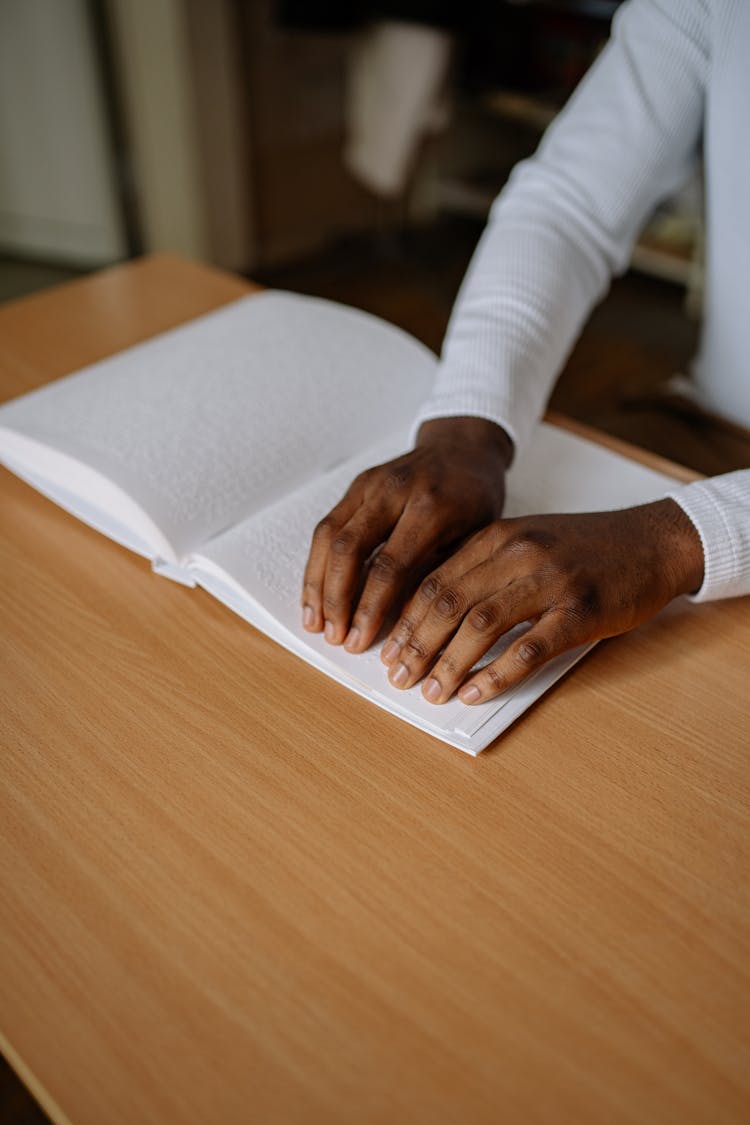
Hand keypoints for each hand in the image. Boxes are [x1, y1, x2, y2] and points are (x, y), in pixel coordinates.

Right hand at [301, 416, 512, 650]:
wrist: (464, 448)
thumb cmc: (475, 497)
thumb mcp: (472, 539)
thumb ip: (436, 576)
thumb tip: (403, 627)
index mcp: (431, 507)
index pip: (390, 566)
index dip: (369, 608)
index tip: (360, 641)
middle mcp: (394, 491)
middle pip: (348, 549)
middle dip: (335, 599)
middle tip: (334, 636)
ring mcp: (371, 484)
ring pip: (328, 536)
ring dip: (316, 584)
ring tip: (315, 622)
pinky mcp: (356, 485)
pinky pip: (327, 526)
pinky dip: (317, 563)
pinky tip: (315, 592)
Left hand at [380, 499, 704, 703]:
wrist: (653, 541)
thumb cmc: (587, 548)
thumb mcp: (527, 540)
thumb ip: (483, 566)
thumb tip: (435, 610)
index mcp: (498, 537)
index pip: (434, 579)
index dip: (405, 619)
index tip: (388, 649)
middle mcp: (517, 554)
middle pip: (448, 602)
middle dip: (416, 644)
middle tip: (399, 676)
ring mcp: (550, 581)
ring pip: (480, 626)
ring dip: (448, 664)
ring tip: (431, 691)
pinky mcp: (580, 610)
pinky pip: (528, 648)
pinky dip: (496, 675)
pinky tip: (476, 693)